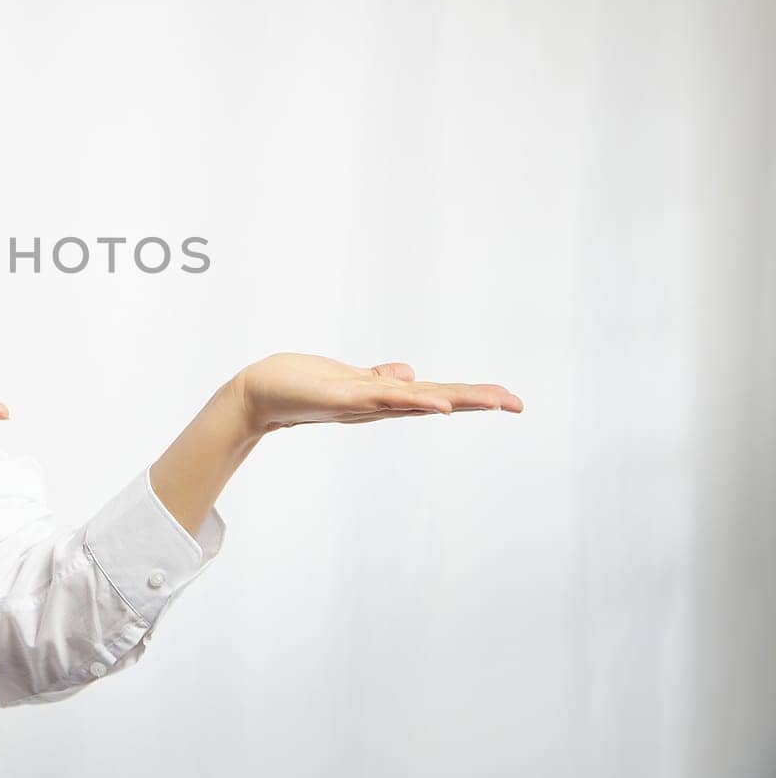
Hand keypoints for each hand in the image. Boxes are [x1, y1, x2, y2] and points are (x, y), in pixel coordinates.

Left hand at [228, 352, 523, 443]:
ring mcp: (364, 402)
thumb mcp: (349, 379)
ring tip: (492, 400)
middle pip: (438, 400)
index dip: (472, 396)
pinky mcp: (344, 397)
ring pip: (418, 400)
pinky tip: (439, 404)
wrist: (259, 393)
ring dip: (457, 399)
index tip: (510, 398)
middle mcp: (380, 404)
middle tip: (518, 403)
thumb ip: (380, 378)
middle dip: (478, 400)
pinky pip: (384, 398)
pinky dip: (413, 400)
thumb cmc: (301, 385)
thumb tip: (411, 373)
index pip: (437, 394)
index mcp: (385, 397)